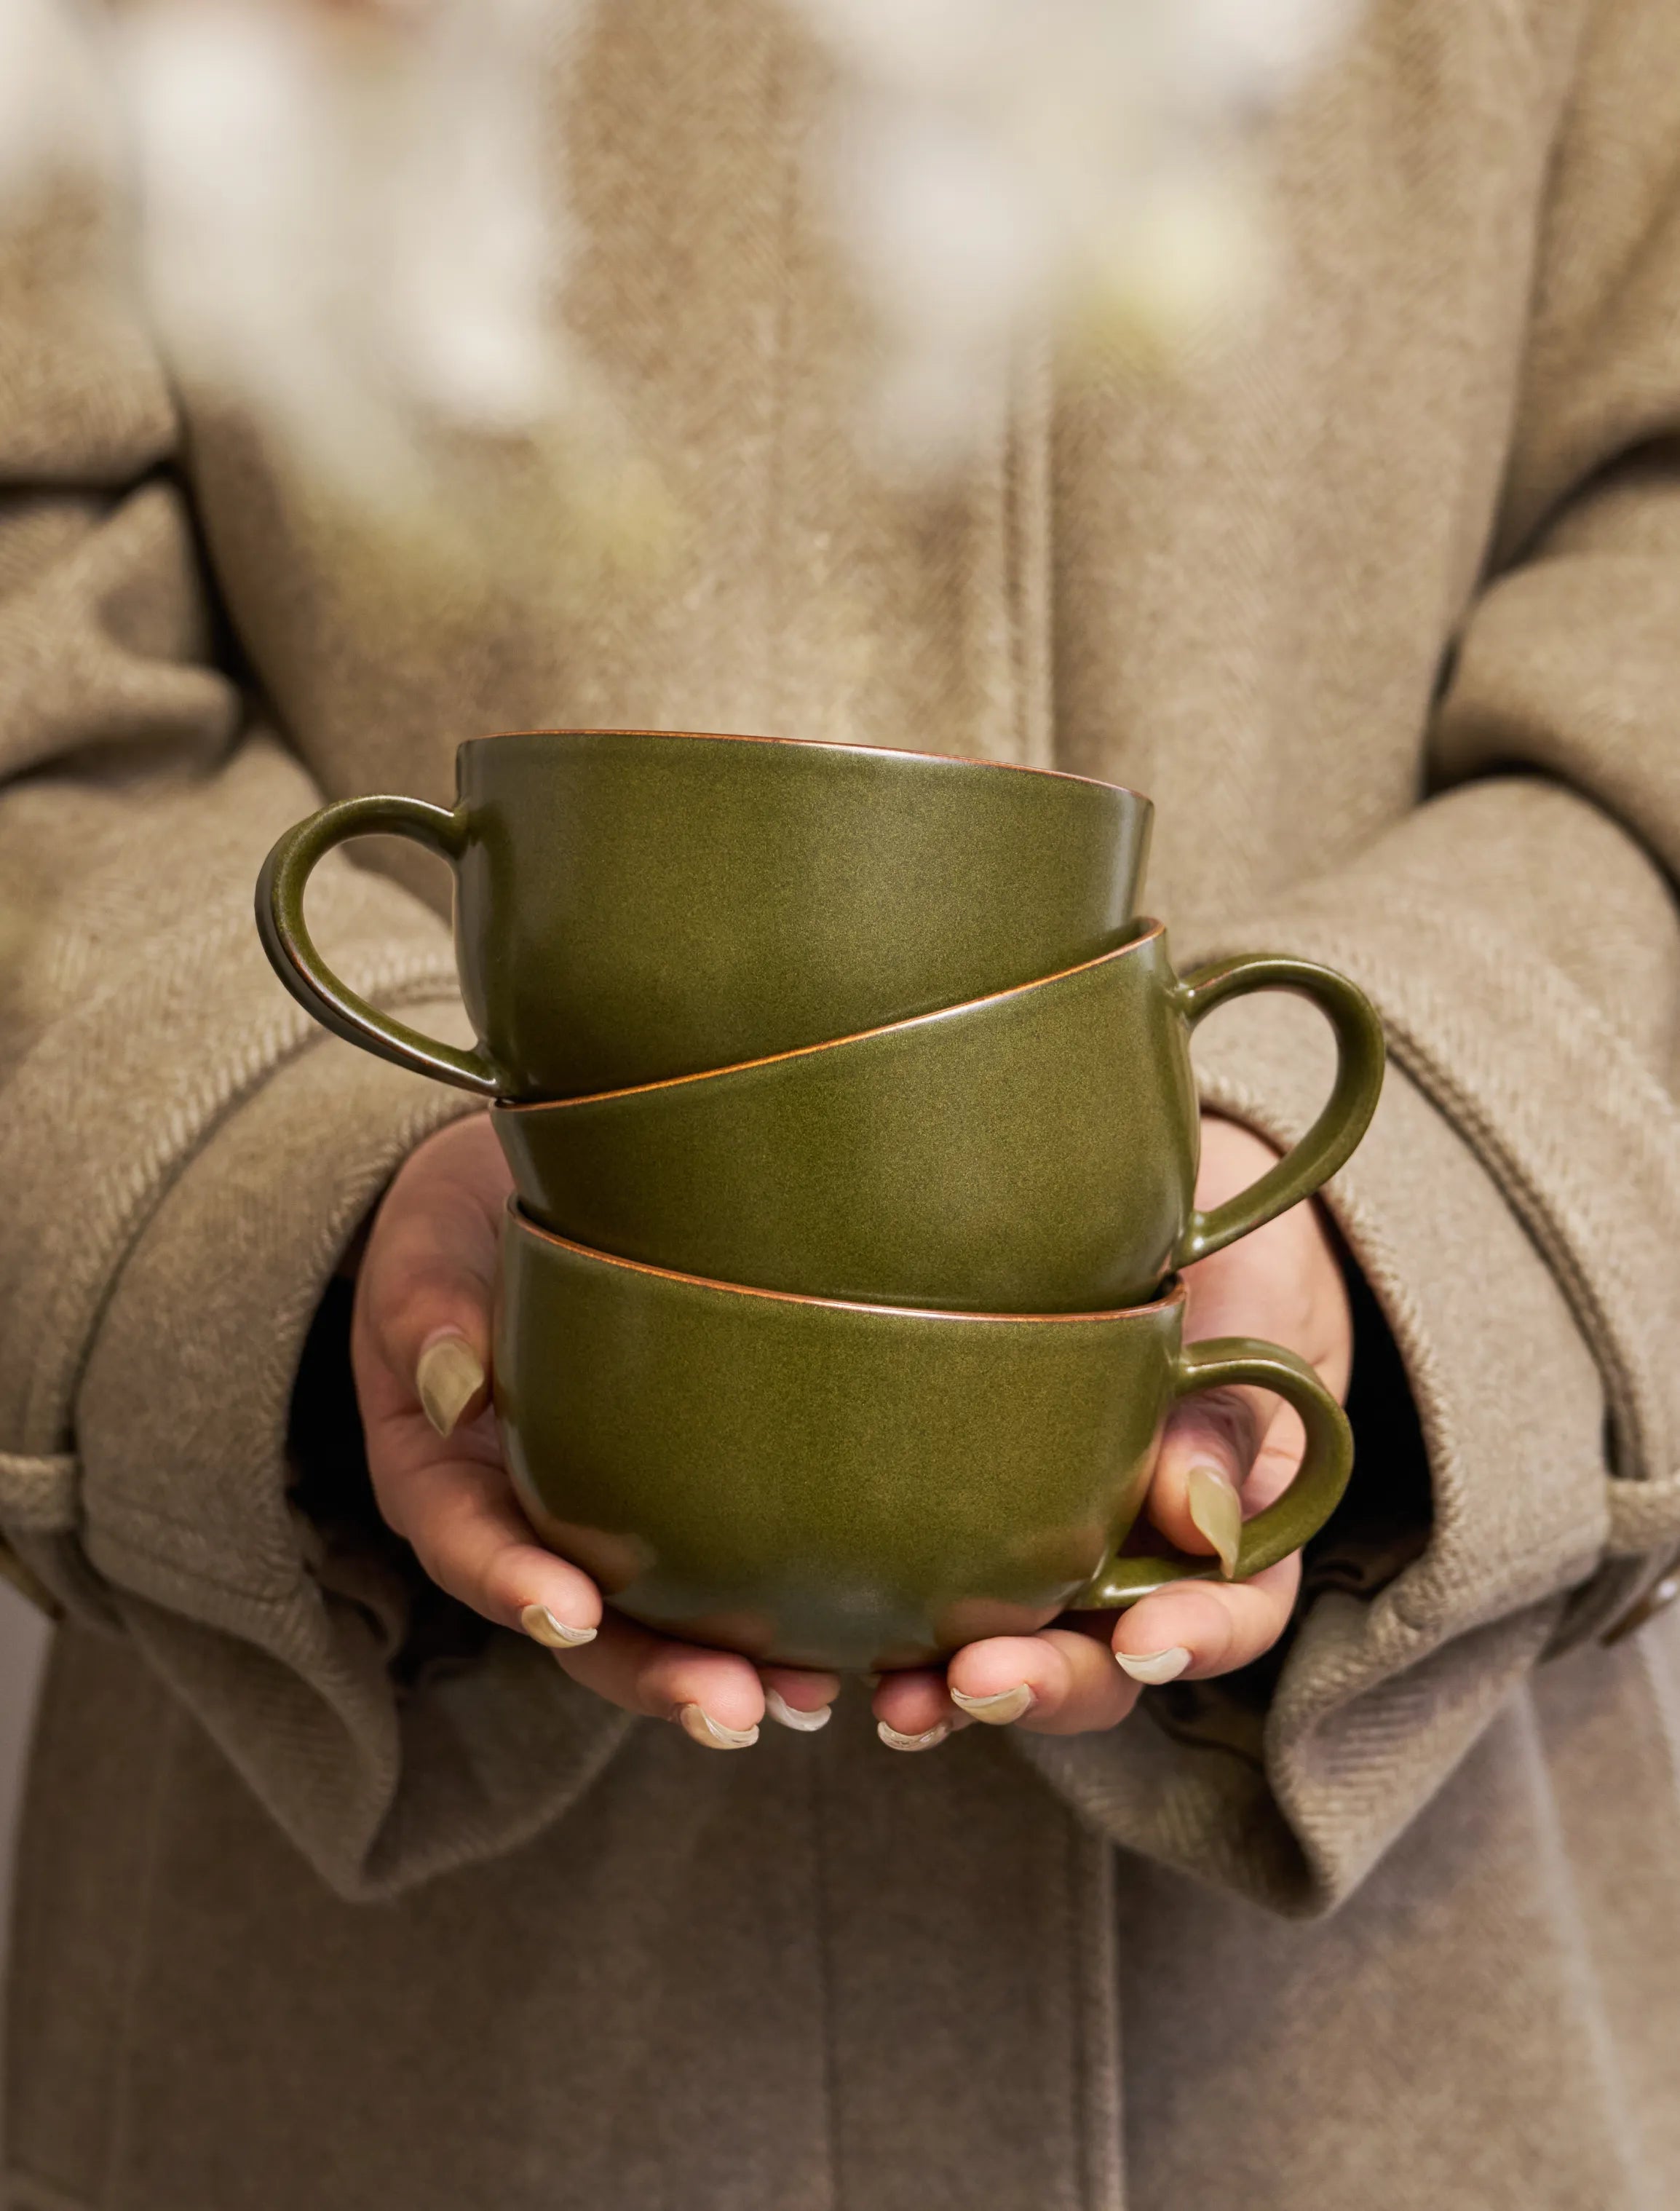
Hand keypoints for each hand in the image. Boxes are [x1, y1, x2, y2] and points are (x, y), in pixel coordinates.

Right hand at [351, 1113, 839, 1747]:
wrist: (517, 1190)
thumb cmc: (461, 1216)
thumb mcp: (424, 1246)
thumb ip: (424, 1312)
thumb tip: (453, 1390)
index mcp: (441, 1473)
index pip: (468, 1545)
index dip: (515, 1586)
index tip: (570, 1613)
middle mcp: (521, 1519)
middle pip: (578, 1622)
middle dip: (650, 1672)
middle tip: (730, 1712)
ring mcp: (600, 1518)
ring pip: (656, 1619)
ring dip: (726, 1670)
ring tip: (810, 1703)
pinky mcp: (673, 1497)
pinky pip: (717, 1570)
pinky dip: (773, 1618)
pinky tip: (851, 1653)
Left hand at [870, 1116, 1352, 1747]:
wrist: (1142, 1217)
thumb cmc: (1214, 1264)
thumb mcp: (1247, 1317)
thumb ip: (1220, 1417)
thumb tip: (1198, 1523)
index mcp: (1223, 1528)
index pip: (1231, 1613)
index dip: (1196, 1637)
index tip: (1146, 1641)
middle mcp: (1130, 1566)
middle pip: (1104, 1665)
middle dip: (1045, 1688)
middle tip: (983, 1683)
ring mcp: (1037, 1556)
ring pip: (1003, 1655)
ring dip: (947, 1693)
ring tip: (896, 1704)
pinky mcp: (946, 1527)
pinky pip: (910, 1598)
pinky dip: (860, 1642)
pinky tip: (804, 1663)